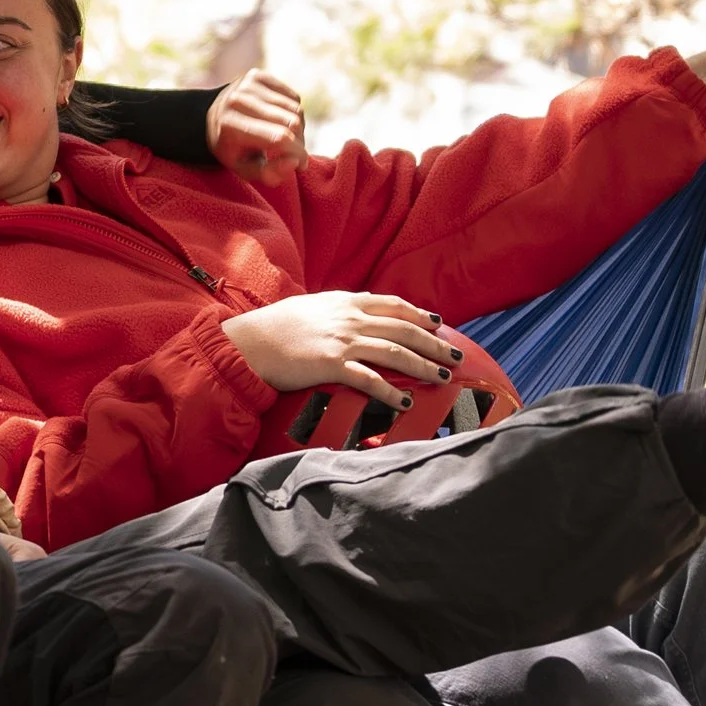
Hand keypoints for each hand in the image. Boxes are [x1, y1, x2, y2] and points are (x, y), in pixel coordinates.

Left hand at [207, 68, 306, 183]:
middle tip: (294, 155)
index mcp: (231, 125)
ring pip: (296, 109)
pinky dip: (295, 113)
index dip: (298, 153)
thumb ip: (270, 173)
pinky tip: (282, 121)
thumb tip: (295, 162)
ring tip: (287, 139)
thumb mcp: (245, 170)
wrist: (214, 117)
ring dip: (299, 129)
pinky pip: (294, 97)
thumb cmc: (234, 149)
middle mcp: (238, 100)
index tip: (301, 165)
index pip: (279, 137)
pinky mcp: (258, 75)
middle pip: (292, 122)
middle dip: (300, 143)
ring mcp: (248, 84)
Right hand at [221, 289, 457, 401]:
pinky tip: (406, 403)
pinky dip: (391, 392)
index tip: (437, 323)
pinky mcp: (331, 365)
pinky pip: (369, 380)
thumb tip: (355, 314)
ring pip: (394, 352)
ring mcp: (342, 341)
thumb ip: (337, 310)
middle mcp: (350, 318)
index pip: (393, 305)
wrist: (249, 340)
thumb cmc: (275, 326)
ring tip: (443, 378)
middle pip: (403, 329)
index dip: (419, 314)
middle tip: (455, 356)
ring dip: (423, 366)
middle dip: (433, 343)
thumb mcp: (311, 307)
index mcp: (346, 301)